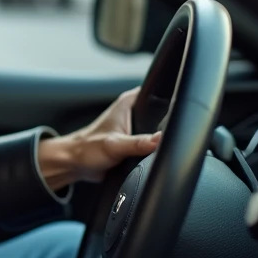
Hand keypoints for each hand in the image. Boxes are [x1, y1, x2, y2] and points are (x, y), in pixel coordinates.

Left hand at [37, 88, 160, 190]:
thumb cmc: (88, 149)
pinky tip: (157, 155)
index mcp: (129, 102)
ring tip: (161, 148)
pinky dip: (155, 149)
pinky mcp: (136, 141)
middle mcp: (133, 111)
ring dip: (161, 140)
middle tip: (172, 139)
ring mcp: (136, 127)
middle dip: (169, 126)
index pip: (158, 93)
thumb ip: (138, 143)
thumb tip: (159, 140)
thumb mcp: (115, 145)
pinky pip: (152, 144)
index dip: (172, 102)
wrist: (76, 164)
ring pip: (159, 130)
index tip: (181, 115)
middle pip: (163, 114)